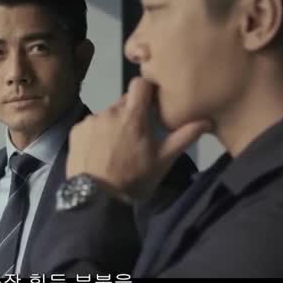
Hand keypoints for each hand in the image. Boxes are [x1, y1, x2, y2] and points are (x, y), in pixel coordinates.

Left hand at [66, 77, 211, 201]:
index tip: (152, 103)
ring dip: (113, 125)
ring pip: (107, 115)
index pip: (140, 83)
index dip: (147, 90)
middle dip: (132, 114)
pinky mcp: (75, 131)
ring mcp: (90, 120)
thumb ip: (184, 137)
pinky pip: (90, 126)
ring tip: (116, 149)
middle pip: (124, 102)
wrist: (96, 199)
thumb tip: (207, 120)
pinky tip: (99, 152)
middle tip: (137, 136)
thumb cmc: (134, 178)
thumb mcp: (163, 160)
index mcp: (132, 114)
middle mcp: (109, 111)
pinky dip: (96, 134)